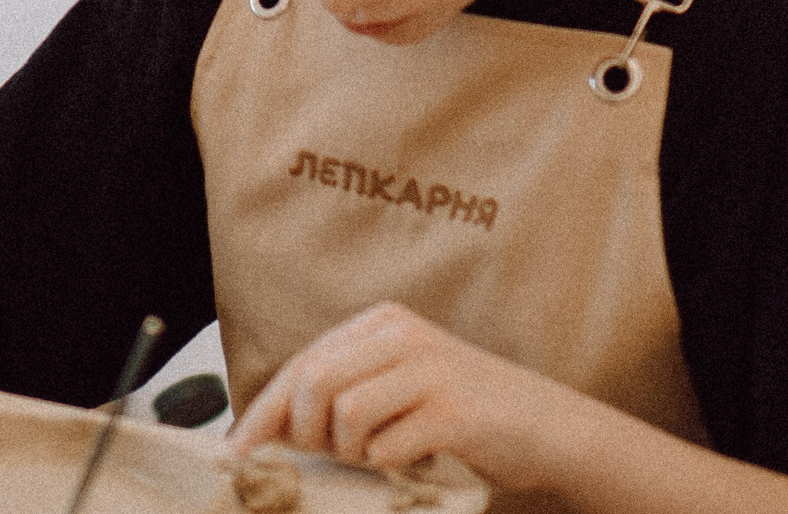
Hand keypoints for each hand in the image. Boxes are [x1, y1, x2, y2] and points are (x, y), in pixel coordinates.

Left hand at [229, 302, 597, 490]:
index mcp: (382, 324)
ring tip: (377, 456)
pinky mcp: (455, 410)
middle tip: (329, 455)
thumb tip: (272, 429)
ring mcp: (430, 369)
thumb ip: (345, 394)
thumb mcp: (400, 386)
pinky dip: (388, 464)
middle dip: (304, 432)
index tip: (237, 449)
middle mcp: (402, 335)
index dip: (264, 410)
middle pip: (314, 383)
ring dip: (350, 451)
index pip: (302, 364)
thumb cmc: (466, 413)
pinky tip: (412, 460)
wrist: (550, 428)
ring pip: (345, 414)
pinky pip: (388, 446)